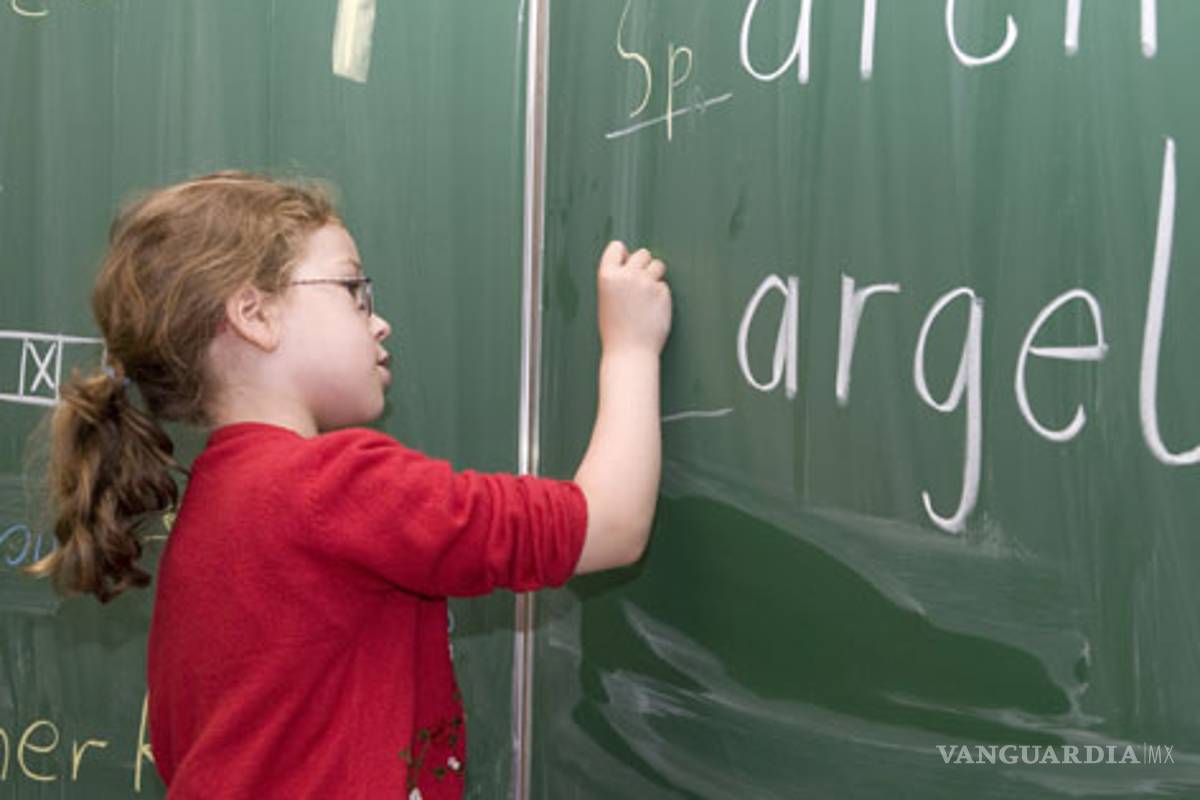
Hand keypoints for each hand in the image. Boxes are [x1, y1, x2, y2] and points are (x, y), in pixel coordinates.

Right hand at [595, 240, 671, 356]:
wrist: (629, 352)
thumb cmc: (615, 329)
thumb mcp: (606, 299)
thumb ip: (618, 279)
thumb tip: (633, 262)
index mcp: (607, 276)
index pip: (617, 247)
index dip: (623, 256)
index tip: (625, 267)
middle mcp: (627, 275)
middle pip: (642, 253)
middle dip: (644, 265)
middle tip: (640, 285)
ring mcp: (647, 283)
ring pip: (658, 265)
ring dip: (656, 276)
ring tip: (648, 297)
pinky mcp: (663, 293)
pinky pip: (665, 286)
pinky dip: (661, 295)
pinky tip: (653, 311)